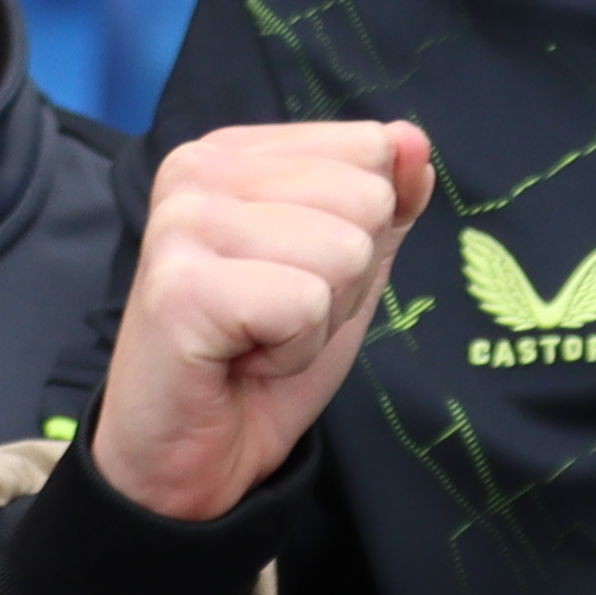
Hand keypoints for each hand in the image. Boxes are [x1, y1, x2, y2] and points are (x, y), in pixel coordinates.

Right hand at [89, 120, 431, 526]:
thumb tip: (414, 139)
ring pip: (345, 251)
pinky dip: (293, 351)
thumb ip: (387, 199)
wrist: (192, 454)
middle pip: (366, 199)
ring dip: (319, 320)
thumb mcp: (347, 267)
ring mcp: (183, 222)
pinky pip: (306, 304)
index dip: (361, 231)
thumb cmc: (261, 355)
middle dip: (345, 279)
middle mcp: (198, 169)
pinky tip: (240, 359)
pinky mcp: (181, 287)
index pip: (372, 149)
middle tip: (275, 317)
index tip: (294, 276)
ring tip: (257, 337)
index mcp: (234, 150)